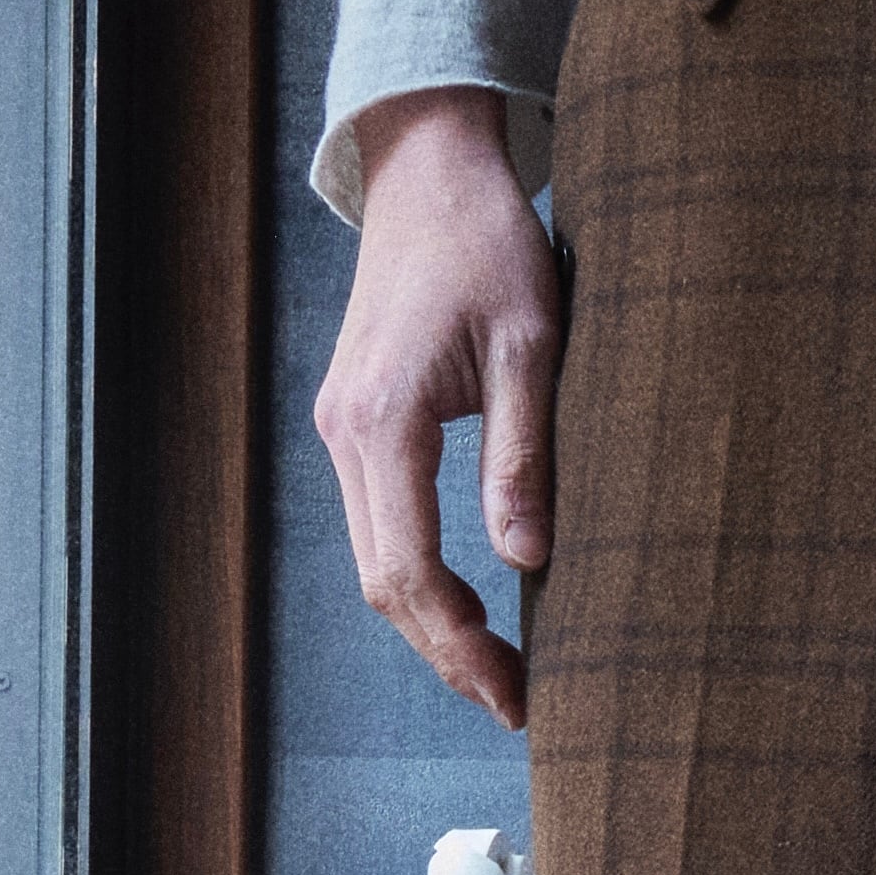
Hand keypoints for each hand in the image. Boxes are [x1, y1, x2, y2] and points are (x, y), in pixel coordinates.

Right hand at [314, 87, 560, 729]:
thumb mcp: (533, 344)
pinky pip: (381, 526)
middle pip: (384, 584)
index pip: (410, 569)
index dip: (461, 644)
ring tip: (499, 672)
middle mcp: (346, 432)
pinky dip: (420, 580)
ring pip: (376, 561)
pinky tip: (470, 608)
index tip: (516, 691)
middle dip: (447, 653)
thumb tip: (527, 561)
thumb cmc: (489, 243)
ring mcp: (342, 429)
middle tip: (516, 704)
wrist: (429, 170)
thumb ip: (524, 456)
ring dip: (432, 625)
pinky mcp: (356, 423)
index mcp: (384, 418)